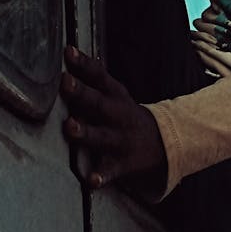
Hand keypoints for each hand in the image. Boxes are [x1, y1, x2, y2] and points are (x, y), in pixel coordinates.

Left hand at [61, 45, 167, 195]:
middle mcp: (119, 116)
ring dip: (86, 132)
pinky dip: (101, 176)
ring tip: (71, 128)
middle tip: (65, 83)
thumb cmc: (127, 117)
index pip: (100, 77)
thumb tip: (69, 51)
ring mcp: (121, 140)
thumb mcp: (117, 95)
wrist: (164, 144)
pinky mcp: (123, 163)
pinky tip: (92, 180)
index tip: (69, 52)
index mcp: (116, 98)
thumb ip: (95, 78)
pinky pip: (111, 171)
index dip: (84, 64)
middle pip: (99, 103)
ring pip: (101, 136)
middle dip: (82, 93)